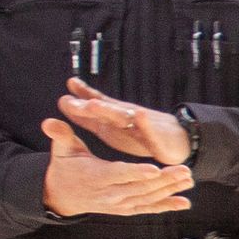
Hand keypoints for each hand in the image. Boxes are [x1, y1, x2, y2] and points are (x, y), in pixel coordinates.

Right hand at [39, 117, 193, 216]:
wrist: (61, 196)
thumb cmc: (64, 168)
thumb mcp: (61, 150)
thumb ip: (60, 135)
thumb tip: (48, 122)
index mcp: (97, 176)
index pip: (120, 173)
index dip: (137, 172)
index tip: (155, 169)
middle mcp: (110, 193)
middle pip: (140, 187)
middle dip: (164, 180)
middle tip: (184, 170)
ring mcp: (119, 203)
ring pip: (147, 198)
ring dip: (170, 191)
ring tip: (188, 180)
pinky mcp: (125, 209)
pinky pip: (147, 209)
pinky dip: (165, 206)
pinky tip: (183, 203)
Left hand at [58, 78, 190, 164]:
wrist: (176, 138)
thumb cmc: (138, 132)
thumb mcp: (108, 126)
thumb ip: (86, 114)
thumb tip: (62, 100)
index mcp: (112, 119)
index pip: (94, 108)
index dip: (80, 105)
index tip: (64, 101)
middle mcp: (125, 117)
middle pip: (106, 110)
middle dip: (92, 106)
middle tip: (78, 103)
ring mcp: (141, 124)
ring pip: (124, 116)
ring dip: (111, 110)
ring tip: (97, 105)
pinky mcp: (157, 135)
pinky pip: (150, 129)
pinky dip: (145, 122)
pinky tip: (139, 114)